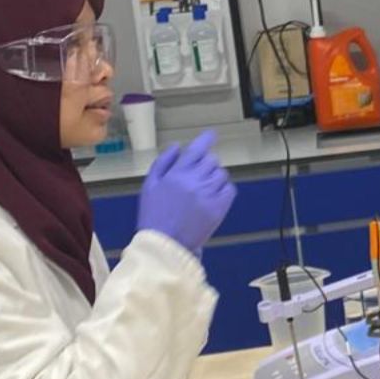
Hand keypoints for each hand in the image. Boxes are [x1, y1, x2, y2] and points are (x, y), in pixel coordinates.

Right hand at [137, 130, 236, 255]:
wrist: (165, 244)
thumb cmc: (154, 215)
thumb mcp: (150, 185)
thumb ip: (163, 163)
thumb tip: (178, 146)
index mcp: (177, 173)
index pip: (197, 149)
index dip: (206, 139)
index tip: (211, 135)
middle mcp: (195, 180)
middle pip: (211, 160)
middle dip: (206, 164)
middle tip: (198, 177)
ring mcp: (209, 194)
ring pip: (221, 174)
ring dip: (214, 177)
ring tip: (202, 191)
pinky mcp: (219, 208)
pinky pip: (229, 189)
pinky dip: (224, 190)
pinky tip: (212, 198)